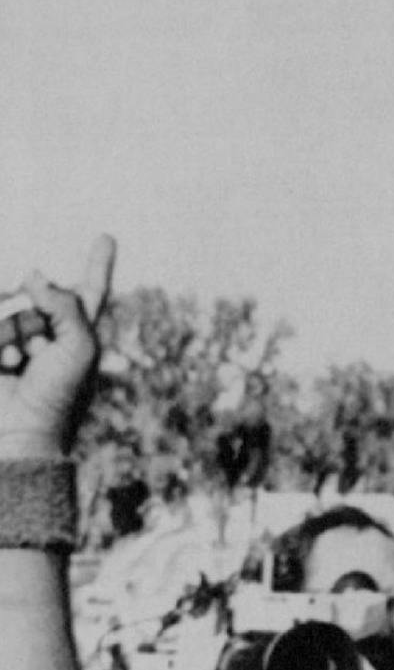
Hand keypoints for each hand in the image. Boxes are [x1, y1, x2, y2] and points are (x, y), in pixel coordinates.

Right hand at [0, 237, 114, 459]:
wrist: (21, 432)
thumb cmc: (59, 395)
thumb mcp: (79, 348)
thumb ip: (65, 304)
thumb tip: (35, 274)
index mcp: (81, 332)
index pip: (90, 290)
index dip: (98, 264)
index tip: (106, 237)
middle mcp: (50, 330)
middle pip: (38, 294)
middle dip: (37, 319)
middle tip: (42, 355)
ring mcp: (18, 337)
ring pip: (10, 308)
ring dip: (14, 335)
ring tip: (22, 365)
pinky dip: (0, 344)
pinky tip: (7, 366)